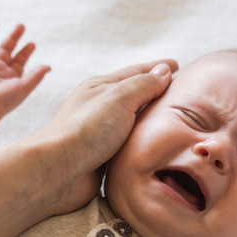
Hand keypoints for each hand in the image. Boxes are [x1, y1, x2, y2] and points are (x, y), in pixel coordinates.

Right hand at [0, 24, 50, 121]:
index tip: (32, 44)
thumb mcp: (24, 87)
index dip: (26, 52)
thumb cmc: (4, 100)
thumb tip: (49, 66)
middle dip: (14, 38)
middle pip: (6, 49)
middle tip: (21, 26)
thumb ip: (36, 76)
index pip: (19, 60)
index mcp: (10, 76)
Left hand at [28, 59, 175, 215]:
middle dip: (155, 92)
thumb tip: (163, 71)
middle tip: (179, 91)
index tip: (177, 65)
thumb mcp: (119, 97)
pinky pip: (128, 145)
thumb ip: (144, 84)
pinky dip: (142, 142)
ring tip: (172, 119)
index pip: (136, 72)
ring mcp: (100, 133)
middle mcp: (100, 108)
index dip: (158, 69)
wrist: (57, 171)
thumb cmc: (85, 130)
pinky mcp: (102, 157)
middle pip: (134, 95)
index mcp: (101, 87)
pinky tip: (153, 145)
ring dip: (149, 119)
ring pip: (132, 121)